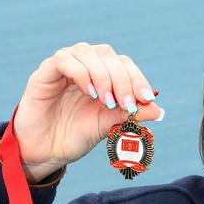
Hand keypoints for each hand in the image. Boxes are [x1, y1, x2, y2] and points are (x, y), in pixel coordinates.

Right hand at [0, 42, 162, 182]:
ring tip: (107, 101)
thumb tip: (158, 110)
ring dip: (104, 75)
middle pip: (109, 55)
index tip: (146, 98)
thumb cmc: (77, 136)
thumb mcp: (109, 126)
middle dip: (123, 78)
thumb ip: (131, 115)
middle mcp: (84, 66)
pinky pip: (64, 59)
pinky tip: (89, 93)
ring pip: (88, 52)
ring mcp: (64, 67)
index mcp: (102, 75)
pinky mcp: (45, 73)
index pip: (124, 64)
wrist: (47, 151)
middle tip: (127, 104)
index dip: (137, 78)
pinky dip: (81, 72)